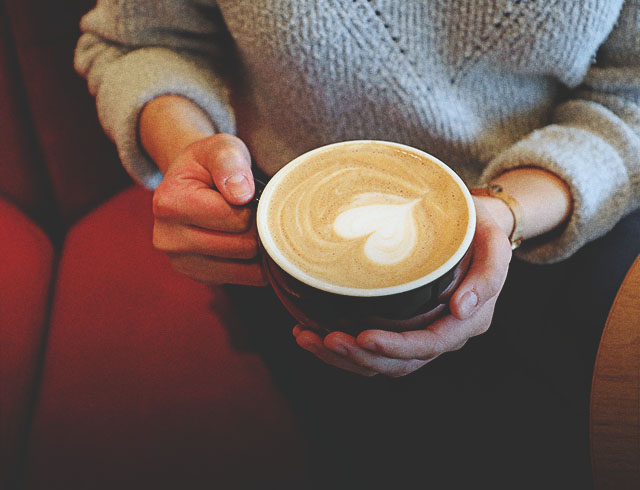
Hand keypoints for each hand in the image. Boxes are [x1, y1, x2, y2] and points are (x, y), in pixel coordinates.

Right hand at [152, 133, 266, 285]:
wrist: (193, 182)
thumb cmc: (211, 164)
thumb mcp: (221, 148)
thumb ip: (230, 161)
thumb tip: (240, 194)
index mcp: (168, 204)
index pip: (235, 218)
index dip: (251, 205)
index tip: (244, 192)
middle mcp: (167, 239)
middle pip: (241, 246)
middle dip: (256, 227)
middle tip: (250, 209)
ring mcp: (180, 263)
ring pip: (244, 267)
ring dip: (256, 247)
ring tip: (246, 224)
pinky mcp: (198, 277)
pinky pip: (242, 279)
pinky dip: (253, 264)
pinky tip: (245, 242)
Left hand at [293, 198, 511, 376]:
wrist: (473, 226)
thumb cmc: (479, 231)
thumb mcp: (494, 244)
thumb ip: (489, 275)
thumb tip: (462, 310)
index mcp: (466, 322)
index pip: (428, 346)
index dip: (395, 347)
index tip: (362, 336)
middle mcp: (442, 335)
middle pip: (398, 363)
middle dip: (358, 357)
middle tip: (322, 339)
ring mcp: (419, 333)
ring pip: (380, 363)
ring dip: (342, 358)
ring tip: (306, 338)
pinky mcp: (401, 326)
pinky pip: (372, 348)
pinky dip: (343, 347)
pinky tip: (312, 332)